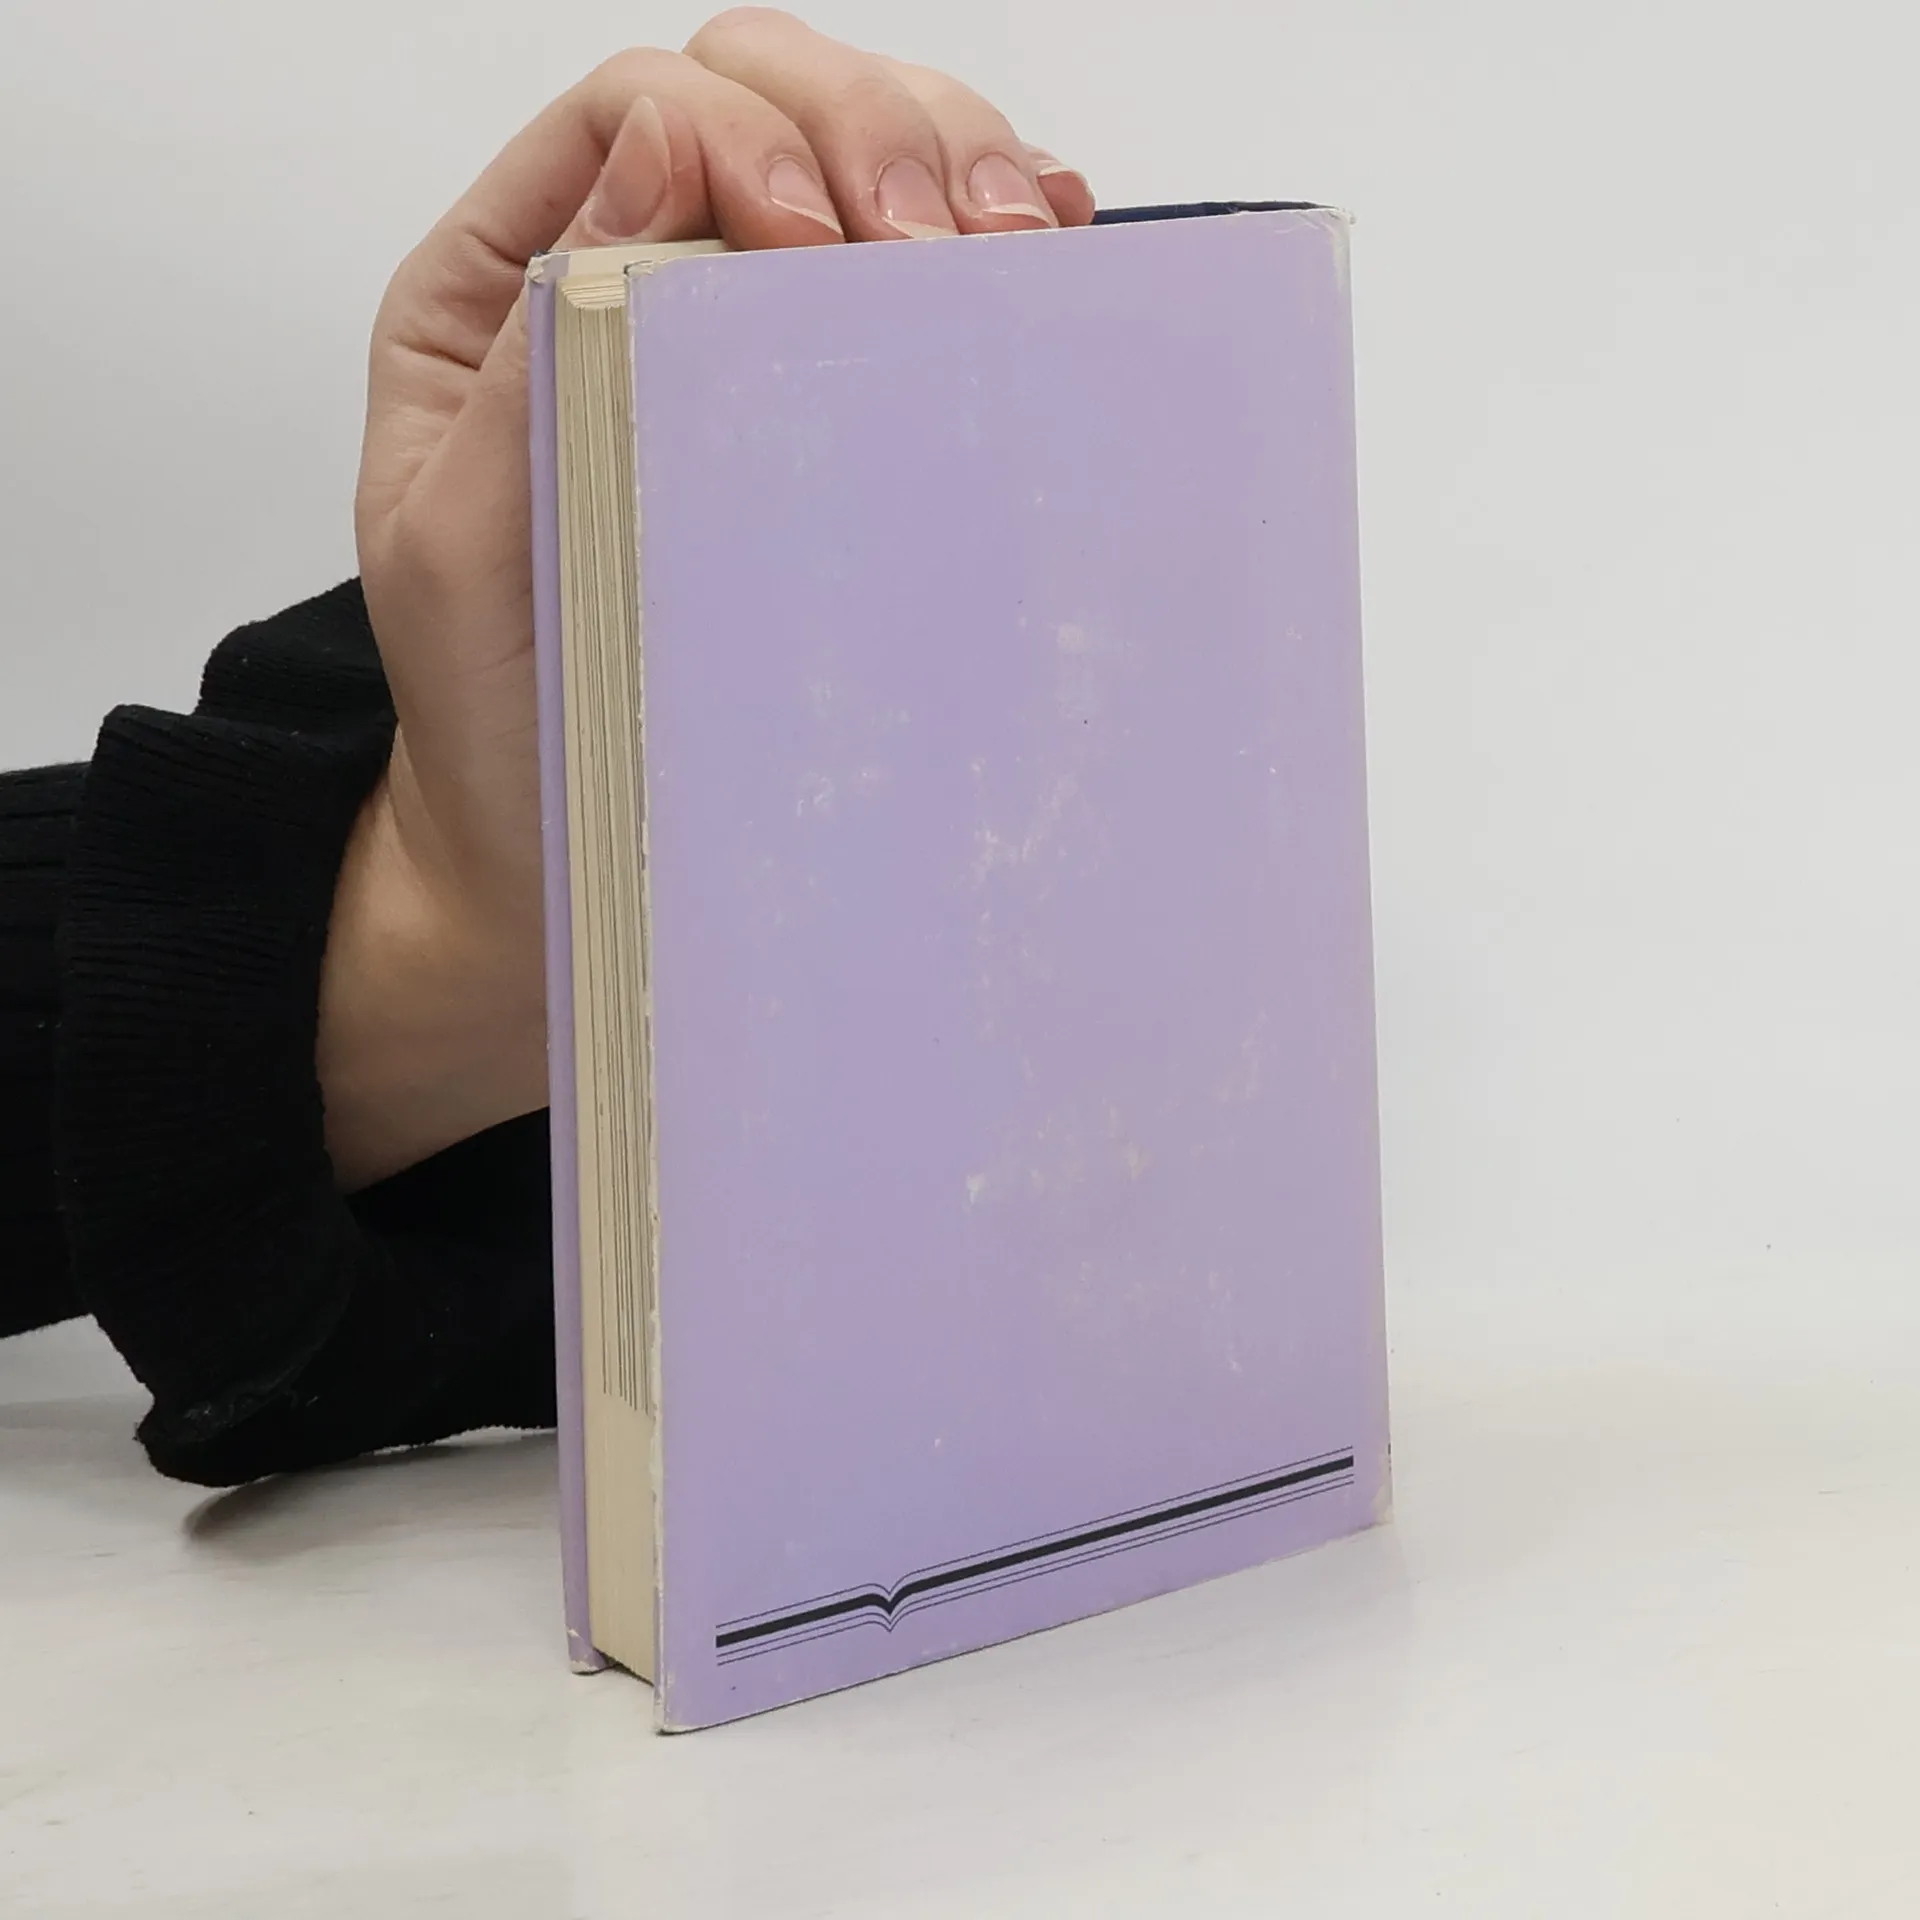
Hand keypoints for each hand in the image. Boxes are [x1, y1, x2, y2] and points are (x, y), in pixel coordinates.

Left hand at [318, 11, 1094, 1188]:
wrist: (563, 850)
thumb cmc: (508, 718)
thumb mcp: (460, 544)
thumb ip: (527, 350)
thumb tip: (658, 149)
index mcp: (512, 296)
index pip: (638, 117)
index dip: (743, 130)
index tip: (811, 236)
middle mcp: (628, 287)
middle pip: (766, 102)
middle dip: (872, 134)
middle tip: (940, 242)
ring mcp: (746, 345)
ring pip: (862, 159)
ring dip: (954, 163)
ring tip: (1013, 243)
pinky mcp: (837, 417)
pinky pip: (918, 278)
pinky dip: (996, 232)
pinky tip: (1044, 250)